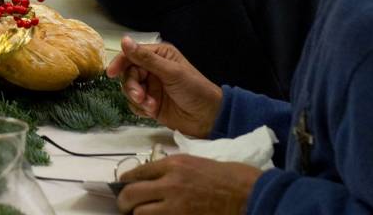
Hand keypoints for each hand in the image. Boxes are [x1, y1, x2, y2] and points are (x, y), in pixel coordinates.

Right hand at [106, 37, 221, 137]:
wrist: (209, 118)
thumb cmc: (194, 89)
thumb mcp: (171, 72)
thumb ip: (146, 58)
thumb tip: (124, 40)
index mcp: (159, 56)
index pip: (132, 55)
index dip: (120, 63)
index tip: (111, 73)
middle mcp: (153, 70)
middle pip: (128, 74)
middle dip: (132, 86)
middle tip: (140, 96)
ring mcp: (151, 88)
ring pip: (129, 90)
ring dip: (137, 98)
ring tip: (150, 106)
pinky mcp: (151, 104)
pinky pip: (134, 104)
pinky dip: (140, 108)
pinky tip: (151, 112)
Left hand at [116, 154, 261, 213]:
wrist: (249, 193)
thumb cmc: (226, 176)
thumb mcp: (194, 163)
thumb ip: (170, 170)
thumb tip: (150, 180)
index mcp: (172, 165)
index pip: (136, 173)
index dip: (125, 182)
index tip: (122, 187)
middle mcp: (169, 184)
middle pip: (131, 195)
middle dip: (124, 203)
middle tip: (125, 207)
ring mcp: (176, 206)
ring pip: (140, 214)